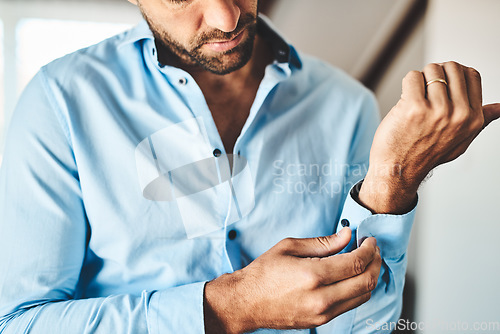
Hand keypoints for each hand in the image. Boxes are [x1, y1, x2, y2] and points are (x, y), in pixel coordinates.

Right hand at [204, 228, 380, 332]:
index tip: (369, 240)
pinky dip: (358, 290)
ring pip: (362, 296)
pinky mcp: (320, 321)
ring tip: (367, 262)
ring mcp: (322, 313)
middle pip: (365, 281)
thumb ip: (323, 242)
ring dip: (370, 277)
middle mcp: (321, 298)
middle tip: (373, 249)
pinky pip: (350, 306)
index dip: (368, 249)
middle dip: (375, 262)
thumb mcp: (289, 247)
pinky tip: (354, 277)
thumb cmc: (264, 273)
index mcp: (312, 275)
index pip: (355, 263)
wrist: (247, 302)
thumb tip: (347, 234)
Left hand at [359, 61, 499, 213]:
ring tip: (415, 98)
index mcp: (473, 118)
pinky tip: (405, 101)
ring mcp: (437, 110)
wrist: (399, 169)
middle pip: (452, 67)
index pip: (472, 74)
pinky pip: (412, 77)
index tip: (441, 85)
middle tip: (425, 91)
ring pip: (431, 70)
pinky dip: (406, 84)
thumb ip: (480, 120)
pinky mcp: (414, 107)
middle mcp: (459, 114)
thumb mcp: (461, 140)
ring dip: (420, 79)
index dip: (453, 74)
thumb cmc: (425, 154)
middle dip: (436, 73)